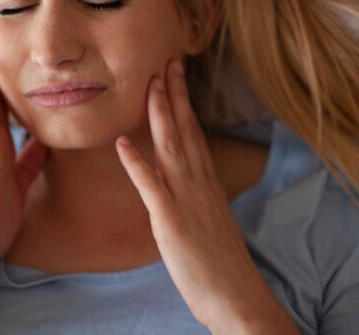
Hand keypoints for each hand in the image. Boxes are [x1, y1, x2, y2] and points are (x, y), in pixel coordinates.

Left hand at [115, 58, 293, 332]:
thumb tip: (188, 181)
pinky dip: (136, 164)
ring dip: (159, 115)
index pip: (195, 132)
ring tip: (148, 85)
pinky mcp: (170, 222)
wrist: (236, 296)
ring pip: (171, 148)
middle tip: (165, 62)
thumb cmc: (221, 263)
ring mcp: (186, 200)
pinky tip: (121, 143)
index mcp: (207, 182)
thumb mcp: (211, 219)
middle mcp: (199, 184)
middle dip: (174, 95)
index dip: (184, 102)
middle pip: (185, 130)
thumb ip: (198, 195)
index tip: (176, 74)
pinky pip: (151, 187)